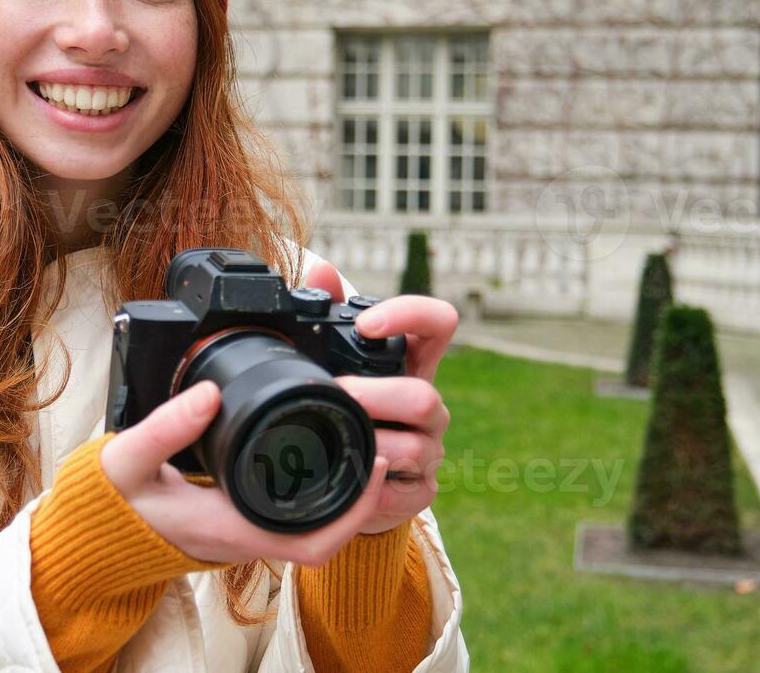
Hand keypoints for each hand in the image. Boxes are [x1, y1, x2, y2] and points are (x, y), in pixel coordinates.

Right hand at [102, 380, 388, 566]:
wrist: (95, 530)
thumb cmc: (114, 501)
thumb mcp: (128, 459)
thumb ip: (164, 427)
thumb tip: (208, 393)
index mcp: (232, 529)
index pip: (314, 542)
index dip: (356, 510)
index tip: (374, 463)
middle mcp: (246, 537)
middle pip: (327, 535)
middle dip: (361, 497)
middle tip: (377, 443)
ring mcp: (245, 532)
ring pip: (312, 527)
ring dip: (341, 494)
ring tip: (357, 442)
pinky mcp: (240, 521)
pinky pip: (292, 517)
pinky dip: (315, 493)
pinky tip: (318, 455)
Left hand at [301, 261, 454, 535]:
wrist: (346, 479)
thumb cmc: (342, 409)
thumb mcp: (331, 362)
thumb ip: (328, 315)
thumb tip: (321, 270)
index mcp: (410, 363)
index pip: (438, 323)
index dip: (411, 315)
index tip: (366, 325)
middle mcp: (427, 403)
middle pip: (425, 396)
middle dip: (377, 396)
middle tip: (338, 395)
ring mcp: (429, 448)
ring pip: (418, 445)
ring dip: (373, 442)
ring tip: (337, 439)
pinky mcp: (420, 489)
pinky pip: (406, 490)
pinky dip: (376, 487)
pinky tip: (351, 481)